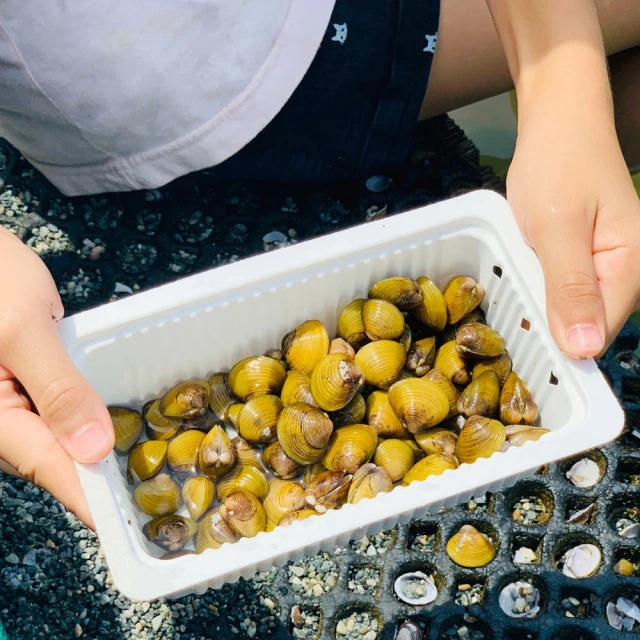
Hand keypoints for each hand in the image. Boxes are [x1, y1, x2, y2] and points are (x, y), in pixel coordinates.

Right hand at [0, 227, 113, 527]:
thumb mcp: (23, 330)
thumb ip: (58, 390)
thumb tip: (92, 449)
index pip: (48, 468)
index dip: (90, 497)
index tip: (126, 523)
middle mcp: (0, 419)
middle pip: (53, 460)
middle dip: (97, 480)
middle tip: (148, 495)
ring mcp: (11, 404)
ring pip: (57, 441)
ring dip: (95, 454)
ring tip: (141, 468)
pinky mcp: (25, 386)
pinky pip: (57, 415)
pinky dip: (87, 422)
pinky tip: (115, 425)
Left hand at [506, 110, 639, 357]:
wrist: (559, 123)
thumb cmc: (558, 165)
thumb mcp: (556, 228)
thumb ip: (571, 288)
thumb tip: (584, 350)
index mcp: (632, 266)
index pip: (599, 333)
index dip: (561, 343)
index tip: (521, 339)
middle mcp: (630, 271)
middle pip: (589, 326)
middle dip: (550, 324)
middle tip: (511, 306)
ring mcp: (613, 265)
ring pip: (577, 310)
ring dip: (545, 307)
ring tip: (518, 287)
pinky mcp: (594, 258)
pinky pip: (570, 290)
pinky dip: (545, 288)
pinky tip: (527, 275)